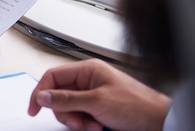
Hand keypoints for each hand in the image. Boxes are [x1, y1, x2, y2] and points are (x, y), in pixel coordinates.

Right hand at [28, 59, 170, 130]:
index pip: (53, 76)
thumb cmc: (137, 106)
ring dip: (77, 122)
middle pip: (59, 96)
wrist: (160, 123)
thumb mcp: (96, 102)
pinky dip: (86, 126)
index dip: (41, 92)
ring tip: (93, 126)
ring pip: (69, 109)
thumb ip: (66, 99)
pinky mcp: (99, 110)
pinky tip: (98, 128)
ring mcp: (94, 96)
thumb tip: (43, 96)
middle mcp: (89, 81)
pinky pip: (81, 118)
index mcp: (87, 70)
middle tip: (78, 122)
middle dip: (66, 113)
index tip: (34, 109)